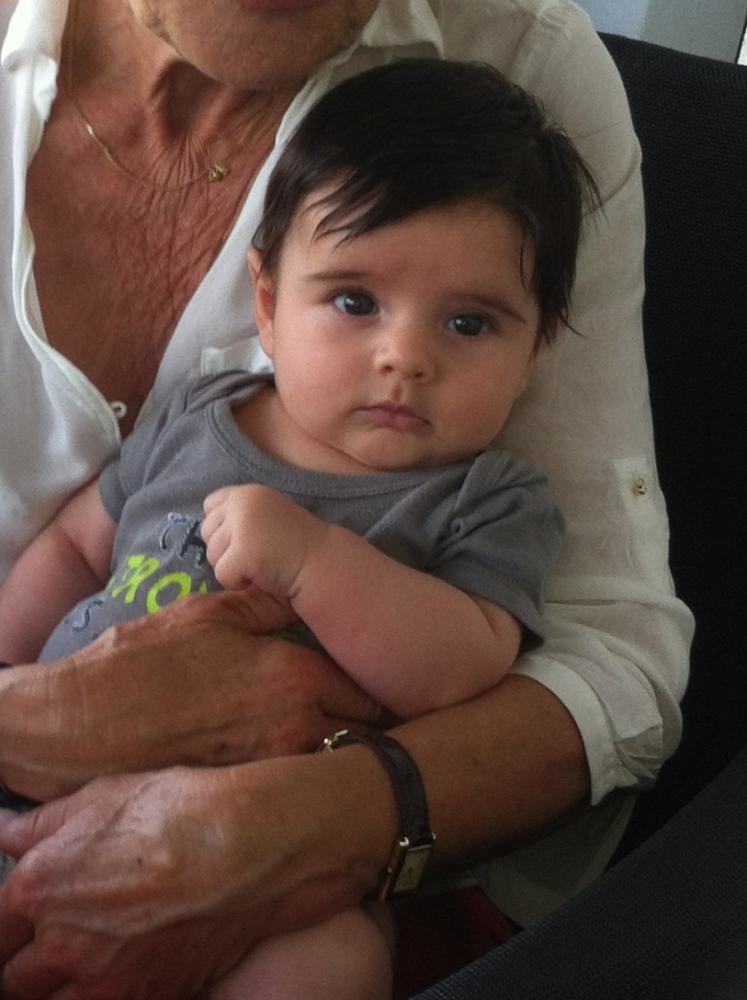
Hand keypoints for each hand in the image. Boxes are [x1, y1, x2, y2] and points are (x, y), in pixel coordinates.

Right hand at [0, 590, 380, 800]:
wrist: (83, 724)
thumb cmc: (145, 662)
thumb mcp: (209, 615)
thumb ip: (266, 604)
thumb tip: (300, 594)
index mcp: (297, 676)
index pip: (368, 690)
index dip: (375, 689)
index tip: (379, 690)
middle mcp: (298, 727)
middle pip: (364, 736)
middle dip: (369, 729)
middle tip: (366, 722)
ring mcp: (275, 771)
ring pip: (335, 768)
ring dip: (341, 757)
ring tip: (332, 746)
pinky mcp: (250, 802)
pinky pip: (300, 794)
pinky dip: (307, 783)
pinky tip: (296, 775)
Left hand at [0, 756, 389, 998]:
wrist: (250, 846)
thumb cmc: (180, 808)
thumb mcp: (104, 794)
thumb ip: (44, 823)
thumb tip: (10, 832)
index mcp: (38, 889)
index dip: (8, 926)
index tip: (20, 921)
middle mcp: (62, 944)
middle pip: (15, 980)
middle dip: (28, 962)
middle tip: (54, 939)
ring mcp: (106, 981)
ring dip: (62, 985)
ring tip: (90, 956)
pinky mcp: (150, 996)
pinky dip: (109, 991)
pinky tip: (130, 961)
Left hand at [202, 485, 325, 597]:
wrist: (321, 563)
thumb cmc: (295, 544)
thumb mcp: (267, 515)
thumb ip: (241, 513)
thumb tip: (208, 527)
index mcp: (247, 492)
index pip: (210, 506)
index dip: (222, 526)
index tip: (246, 537)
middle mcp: (242, 503)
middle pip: (207, 533)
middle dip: (225, 549)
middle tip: (255, 553)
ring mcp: (242, 526)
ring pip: (212, 556)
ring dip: (232, 567)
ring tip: (261, 564)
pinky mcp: (242, 552)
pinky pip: (223, 575)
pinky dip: (239, 583)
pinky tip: (261, 576)